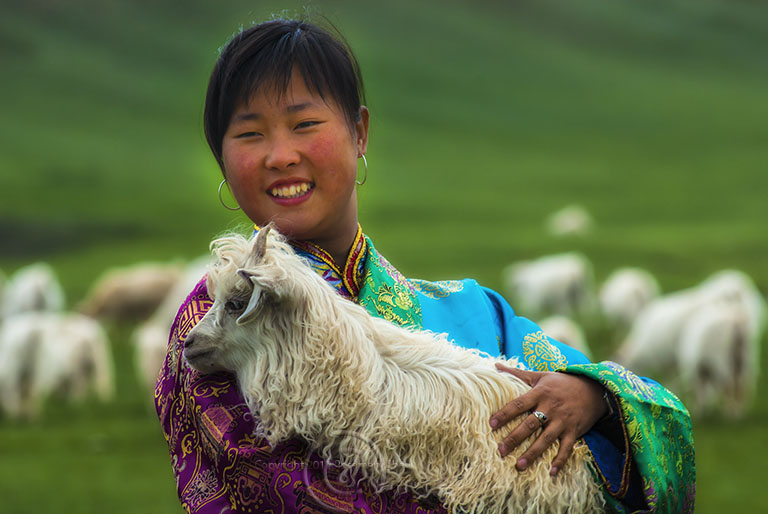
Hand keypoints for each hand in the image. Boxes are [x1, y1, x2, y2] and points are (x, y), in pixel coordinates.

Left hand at [489, 363, 606, 475]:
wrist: (593, 388)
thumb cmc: (562, 382)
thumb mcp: (540, 375)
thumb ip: (517, 373)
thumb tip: (495, 365)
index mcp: (540, 393)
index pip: (518, 404)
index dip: (505, 414)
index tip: (491, 424)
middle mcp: (550, 408)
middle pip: (529, 425)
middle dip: (514, 438)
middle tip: (500, 451)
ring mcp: (563, 421)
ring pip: (546, 439)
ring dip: (533, 453)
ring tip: (519, 465)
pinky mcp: (574, 431)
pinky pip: (567, 448)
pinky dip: (560, 460)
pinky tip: (551, 472)